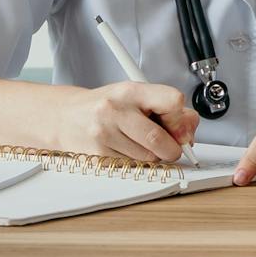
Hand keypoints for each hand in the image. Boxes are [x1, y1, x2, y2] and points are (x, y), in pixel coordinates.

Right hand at [53, 82, 200, 162]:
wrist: (65, 116)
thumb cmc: (105, 105)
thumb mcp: (136, 96)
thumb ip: (166, 108)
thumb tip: (190, 128)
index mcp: (131, 90)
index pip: (172, 102)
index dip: (180, 118)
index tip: (178, 124)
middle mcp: (116, 110)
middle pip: (160, 139)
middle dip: (171, 148)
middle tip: (169, 145)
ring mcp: (105, 133)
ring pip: (148, 158)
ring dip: (153, 156)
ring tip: (139, 142)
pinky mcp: (98, 154)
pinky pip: (132, 166)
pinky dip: (136, 163)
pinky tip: (125, 149)